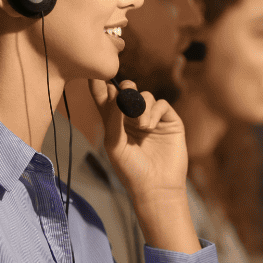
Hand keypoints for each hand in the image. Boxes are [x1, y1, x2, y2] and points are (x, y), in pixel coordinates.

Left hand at [89, 77, 197, 256]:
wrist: (156, 186)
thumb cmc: (131, 170)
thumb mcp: (114, 144)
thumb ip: (112, 118)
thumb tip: (114, 92)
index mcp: (116, 124)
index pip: (106, 99)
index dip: (99, 86)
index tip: (93, 75)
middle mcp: (133, 119)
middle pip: (127, 92)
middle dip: (124, 87)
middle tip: (124, 90)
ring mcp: (152, 119)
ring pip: (145, 96)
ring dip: (141, 107)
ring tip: (141, 126)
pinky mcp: (169, 122)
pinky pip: (161, 104)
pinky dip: (154, 111)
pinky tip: (149, 127)